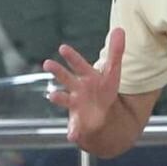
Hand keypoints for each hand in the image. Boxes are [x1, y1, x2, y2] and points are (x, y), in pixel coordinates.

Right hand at [43, 28, 124, 143]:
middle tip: (47, 63)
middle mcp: (77, 89)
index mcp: (87, 77)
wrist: (99, 115)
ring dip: (58, 97)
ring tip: (52, 96)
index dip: (72, 57)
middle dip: (58, 72)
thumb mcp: (113, 73)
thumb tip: (119, 29)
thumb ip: (116, 52)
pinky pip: (75, 128)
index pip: (79, 64)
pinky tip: (72, 136)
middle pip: (66, 78)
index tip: (63, 48)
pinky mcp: (78, 123)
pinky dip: (74, 132)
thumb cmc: (104, 90)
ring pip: (64, 100)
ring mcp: (75, 105)